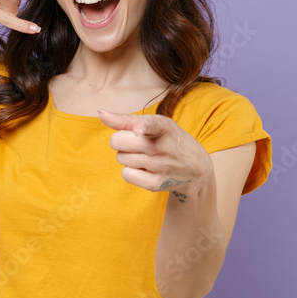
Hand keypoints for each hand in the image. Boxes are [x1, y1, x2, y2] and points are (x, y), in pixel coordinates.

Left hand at [98, 110, 213, 196]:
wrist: (195, 169)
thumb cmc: (168, 140)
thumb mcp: (156, 124)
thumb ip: (127, 119)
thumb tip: (101, 113)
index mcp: (164, 127)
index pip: (153, 125)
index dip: (143, 127)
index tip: (139, 130)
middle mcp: (162, 146)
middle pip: (117, 141)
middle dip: (121, 141)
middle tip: (137, 143)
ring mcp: (160, 166)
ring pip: (120, 158)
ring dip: (127, 156)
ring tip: (146, 156)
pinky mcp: (156, 184)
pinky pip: (126, 174)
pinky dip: (131, 171)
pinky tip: (146, 169)